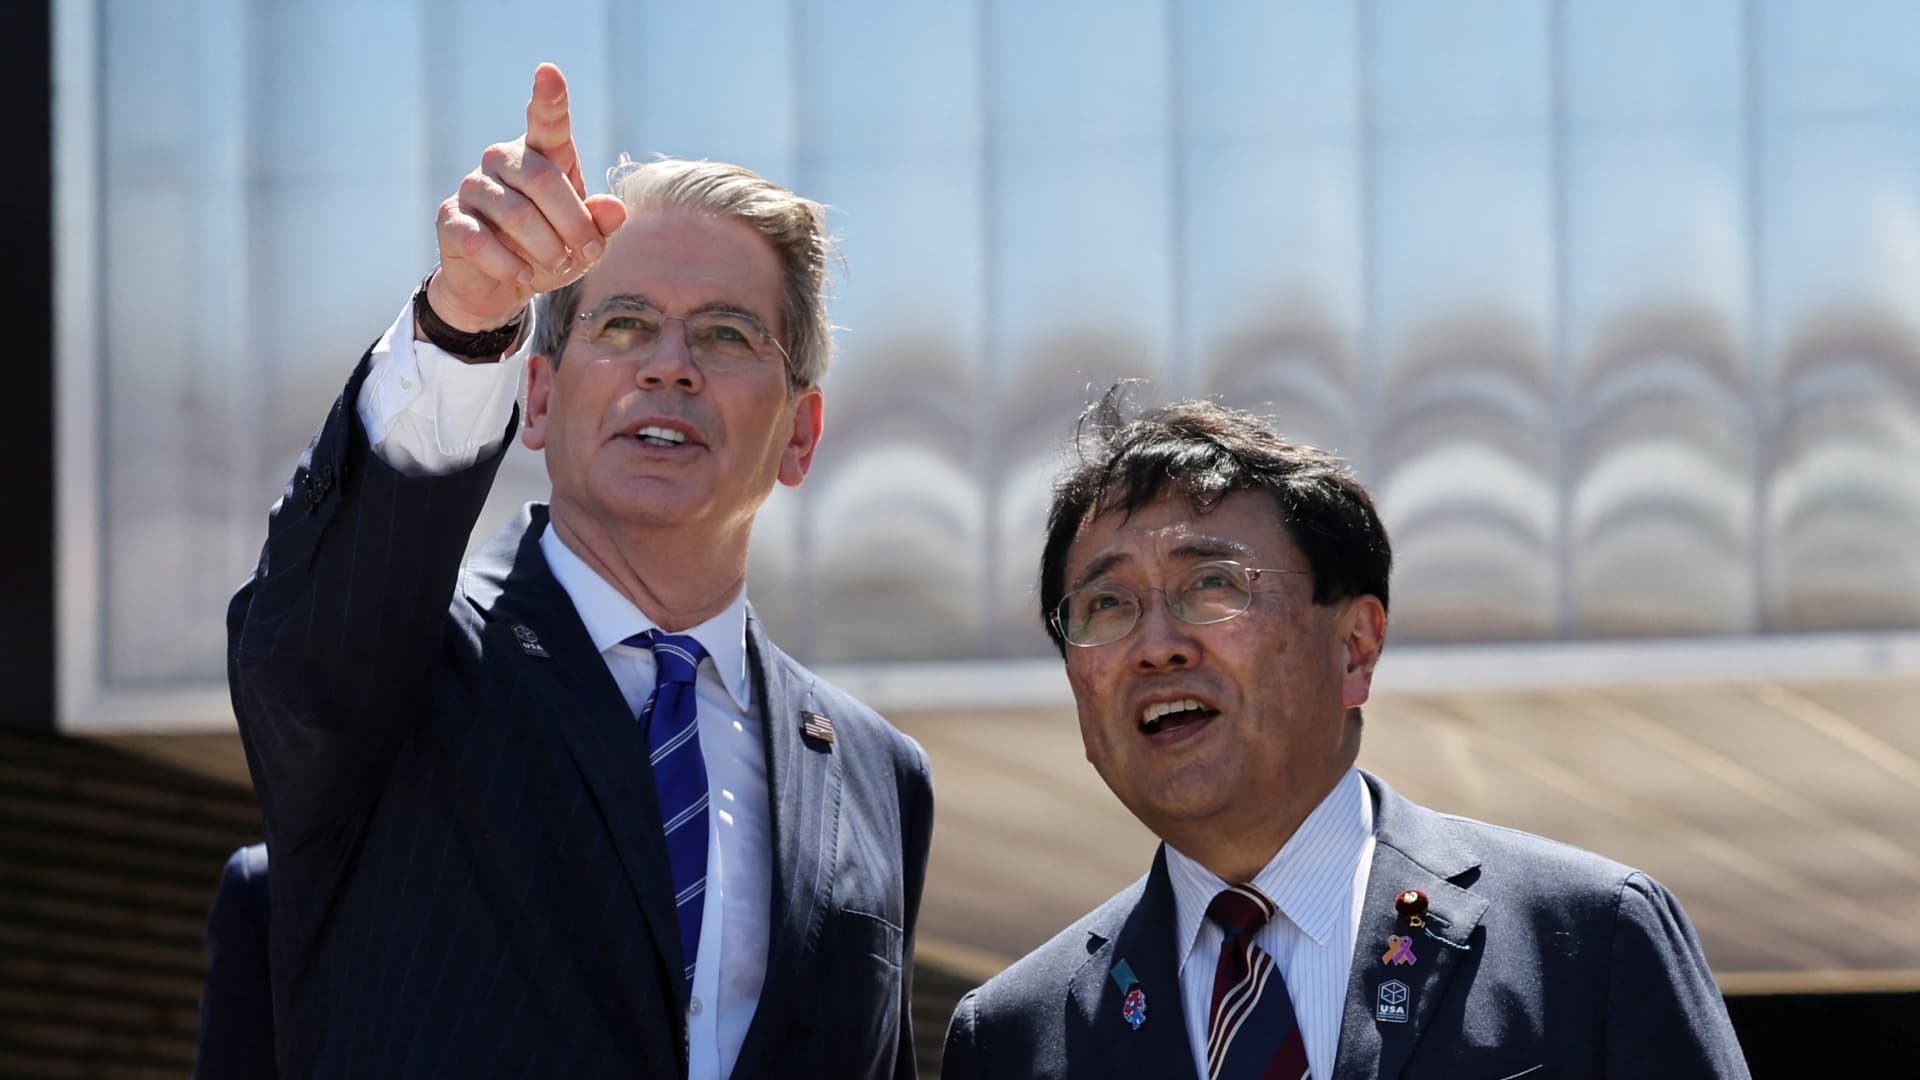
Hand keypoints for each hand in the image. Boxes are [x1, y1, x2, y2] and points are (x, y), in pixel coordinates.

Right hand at [427, 63, 628, 331]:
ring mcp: (473, 185)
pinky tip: (522, 276)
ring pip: (516, 214)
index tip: (549, 72)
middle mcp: (502, 159)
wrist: (500, 285)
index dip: (548, 97)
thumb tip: (616, 209)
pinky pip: (482, 242)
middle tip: (587, 253)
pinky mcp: (450, 217)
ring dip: (546, 250)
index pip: (546, 120)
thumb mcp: (583, 241)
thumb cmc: (549, 249)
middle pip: (543, 180)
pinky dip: (511, 266)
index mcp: (541, 155)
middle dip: (573, 224)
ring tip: (556, 266)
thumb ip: (599, 223)